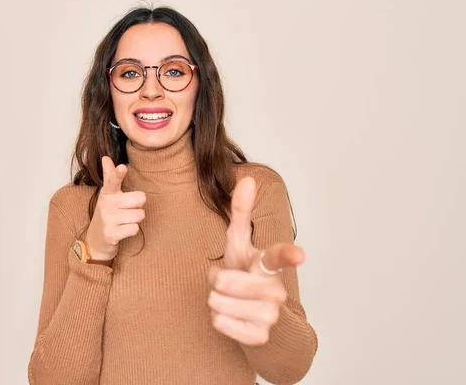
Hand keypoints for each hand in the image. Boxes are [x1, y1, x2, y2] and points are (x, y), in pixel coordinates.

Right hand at [85, 156, 146, 259]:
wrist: (96, 240)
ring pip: (139, 215)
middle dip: (138, 206)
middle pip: (140, 199)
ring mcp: (108, 220)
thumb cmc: (107, 214)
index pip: (112, 181)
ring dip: (135, 220)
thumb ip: (109, 176)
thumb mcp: (107, 195)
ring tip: (124, 221)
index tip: (122, 167)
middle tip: (127, 210)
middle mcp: (106, 205)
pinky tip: (122, 231)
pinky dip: (132, 231)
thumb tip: (106, 157)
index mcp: (107, 193)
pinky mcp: (111, 234)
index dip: (118, 174)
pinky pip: (135, 229)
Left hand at [207, 177, 304, 345]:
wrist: (254, 318)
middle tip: (224, 282)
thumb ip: (241, 212)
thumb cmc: (245, 274)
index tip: (299, 254)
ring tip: (226, 299)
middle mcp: (275, 289)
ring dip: (215, 301)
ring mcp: (270, 315)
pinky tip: (230, 317)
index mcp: (269, 264)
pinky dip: (219, 320)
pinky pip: (222, 324)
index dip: (288, 254)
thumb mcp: (239, 244)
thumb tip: (247, 179)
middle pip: (228, 281)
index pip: (278, 256)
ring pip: (221, 303)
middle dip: (217, 281)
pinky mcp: (259, 337)